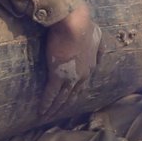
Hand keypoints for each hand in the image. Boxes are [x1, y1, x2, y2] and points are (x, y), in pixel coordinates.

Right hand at [41, 3, 100, 117]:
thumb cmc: (84, 26)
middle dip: (65, 105)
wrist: (74, 23)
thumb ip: (98, 48)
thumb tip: (99, 56)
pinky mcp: (57, 75)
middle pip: (72, 95)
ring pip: (62, 97)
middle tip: (57, 115)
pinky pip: (51, 93)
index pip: (82, 85)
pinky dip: (47, 103)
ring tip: (48, 116)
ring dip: (55, 108)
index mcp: (90, 67)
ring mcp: (70, 77)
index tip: (69, 101)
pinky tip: (42, 111)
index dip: (75, 94)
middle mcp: (82, 76)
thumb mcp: (97, 37)